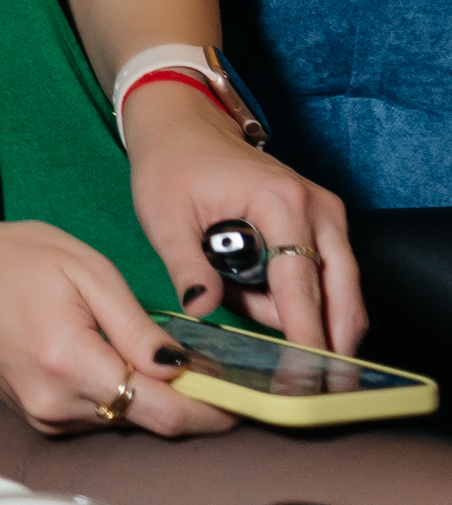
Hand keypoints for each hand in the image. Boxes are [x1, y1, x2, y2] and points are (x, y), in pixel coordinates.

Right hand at [0, 211, 229, 435]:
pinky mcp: (38, 416)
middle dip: (189, 402)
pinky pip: (98, 415)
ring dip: (151, 397)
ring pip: (124, 419)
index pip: (162, 410)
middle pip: (148, 421)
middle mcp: (55, 402)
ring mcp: (43, 415)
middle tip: (218, 374)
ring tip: (160, 357)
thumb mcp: (83, 269)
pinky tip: (115, 359)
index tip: (248, 400)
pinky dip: (119, 395)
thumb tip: (183, 367)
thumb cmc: (9, 259)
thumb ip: (137, 323)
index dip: (213, 411)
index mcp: (70, 361)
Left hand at [125, 80, 364, 353]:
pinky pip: (327, 277)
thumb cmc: (170, 167)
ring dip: (303, 315)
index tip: (306, 377)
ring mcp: (329, 215)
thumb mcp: (163, 217)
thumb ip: (186, 266)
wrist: (183, 126)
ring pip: (339, 291)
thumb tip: (203, 308)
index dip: (305, 336)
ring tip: (239, 295)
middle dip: (324, 340)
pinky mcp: (326, 224)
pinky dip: (302, 298)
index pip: (301, 286)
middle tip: (294, 378)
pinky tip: (255, 290)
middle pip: (340, 296)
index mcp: (280, 203)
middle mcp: (318, 209)